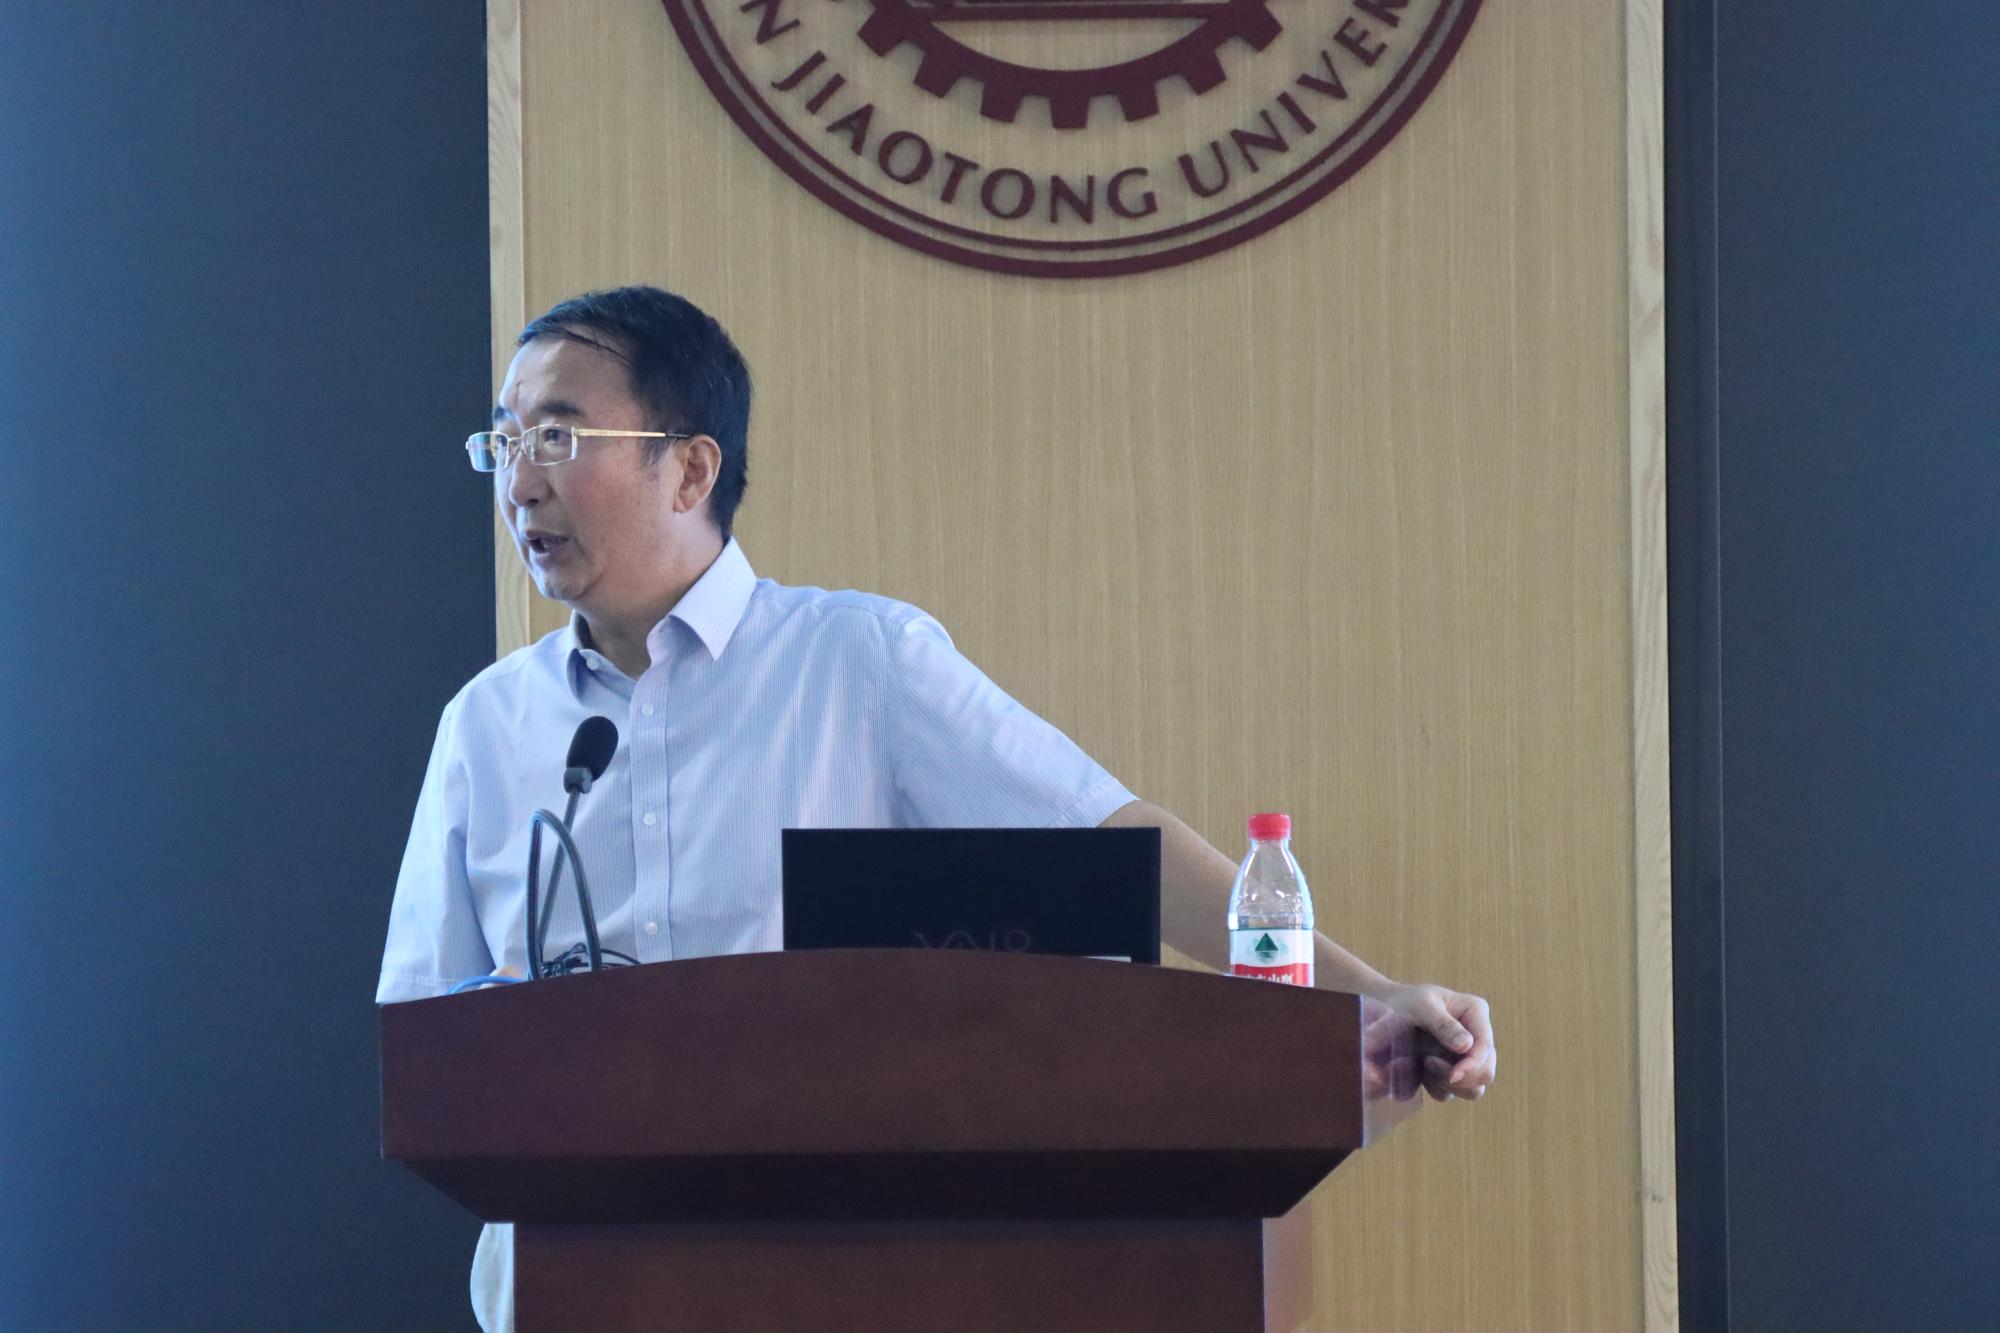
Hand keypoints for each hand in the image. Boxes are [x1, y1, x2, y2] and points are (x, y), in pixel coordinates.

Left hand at [1379, 982, 1494, 1101]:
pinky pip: (1451, 1093)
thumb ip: (1443, 1024)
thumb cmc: (1405, 1002)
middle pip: (1485, 1073)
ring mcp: (1467, 1058)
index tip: (1452, 1076)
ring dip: (1448, 1085)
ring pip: (1473, 1089)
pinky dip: (1436, 1088)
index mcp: (1476, 1013)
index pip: (1485, 1047)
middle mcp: (1477, 1037)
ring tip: (1424, 1063)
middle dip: (1460, 1078)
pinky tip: (1420, 1070)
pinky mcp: (1452, 1073)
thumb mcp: (1422, 1006)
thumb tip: (1466, 1046)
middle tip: (1428, 1062)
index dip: (1472, 1066)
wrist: (1388, 1011)